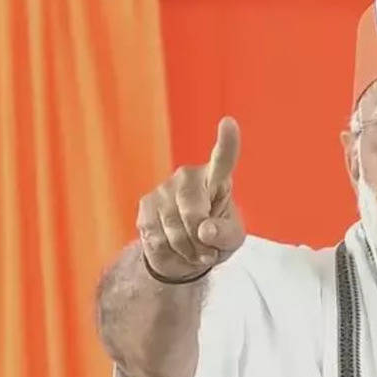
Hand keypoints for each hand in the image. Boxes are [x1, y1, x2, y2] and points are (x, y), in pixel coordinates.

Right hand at [137, 117, 245, 280]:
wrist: (184, 253)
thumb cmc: (215, 238)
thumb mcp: (232, 239)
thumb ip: (226, 234)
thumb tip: (204, 230)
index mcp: (216, 178)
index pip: (223, 159)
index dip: (227, 142)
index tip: (229, 123)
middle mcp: (187, 177)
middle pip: (193, 214)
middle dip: (201, 241)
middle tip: (208, 250)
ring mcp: (163, 189)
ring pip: (175, 231)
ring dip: (188, 250)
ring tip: (194, 250)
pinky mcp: (145, 206)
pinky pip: (158, 239)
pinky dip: (171, 253)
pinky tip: (175, 247)